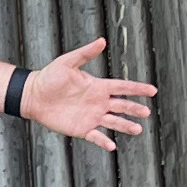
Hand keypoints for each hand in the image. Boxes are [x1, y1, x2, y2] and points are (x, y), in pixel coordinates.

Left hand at [19, 40, 156, 150]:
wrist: (33, 95)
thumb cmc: (49, 76)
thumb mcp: (68, 62)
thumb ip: (85, 53)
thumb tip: (102, 41)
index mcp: (98, 86)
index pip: (123, 88)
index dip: (137, 89)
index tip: (152, 91)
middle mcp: (98, 102)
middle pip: (122, 106)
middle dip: (134, 109)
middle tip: (146, 112)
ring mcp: (91, 117)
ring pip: (113, 122)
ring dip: (125, 126)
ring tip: (138, 129)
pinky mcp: (81, 129)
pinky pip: (96, 137)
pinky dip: (104, 141)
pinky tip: (112, 146)